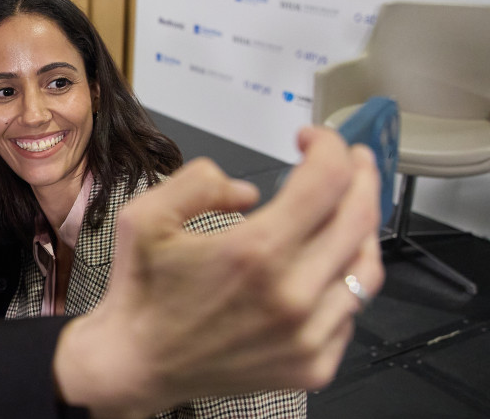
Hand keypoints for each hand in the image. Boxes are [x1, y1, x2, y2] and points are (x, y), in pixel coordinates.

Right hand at [53, 126, 382, 417]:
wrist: (136, 364)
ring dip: (361, 229)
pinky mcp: (313, 364)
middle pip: (361, 217)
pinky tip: (321, 269)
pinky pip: (350, 312)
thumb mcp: (145, 216)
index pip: (327, 180)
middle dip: (361, 174)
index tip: (311, 139)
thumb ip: (198, 182)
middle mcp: (291, 293)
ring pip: (366, 267)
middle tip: (350, 160)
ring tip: (346, 210)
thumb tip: (247, 191)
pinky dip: (343, 282)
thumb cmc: (141, 292)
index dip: (328, 146)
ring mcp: (307, 334)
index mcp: (254, 252)